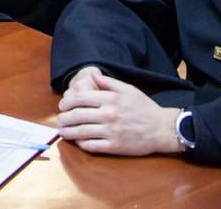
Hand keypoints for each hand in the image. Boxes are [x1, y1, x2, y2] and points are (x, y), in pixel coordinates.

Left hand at [56, 69, 182, 156]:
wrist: (162, 129)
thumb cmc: (145, 107)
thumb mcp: (128, 89)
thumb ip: (108, 82)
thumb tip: (92, 74)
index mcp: (111, 99)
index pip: (81, 98)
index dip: (67, 101)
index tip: (62, 105)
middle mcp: (109, 114)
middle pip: (78, 115)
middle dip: (64, 118)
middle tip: (59, 120)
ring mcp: (111, 131)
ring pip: (82, 132)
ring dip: (68, 132)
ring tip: (62, 131)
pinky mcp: (115, 146)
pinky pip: (92, 146)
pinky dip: (82, 144)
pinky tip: (78, 142)